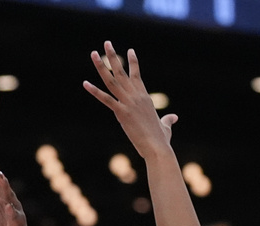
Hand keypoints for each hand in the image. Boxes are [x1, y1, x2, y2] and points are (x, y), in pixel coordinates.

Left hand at [84, 41, 178, 158]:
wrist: (157, 147)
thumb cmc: (161, 140)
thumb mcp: (165, 127)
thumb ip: (168, 120)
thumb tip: (174, 117)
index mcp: (145, 97)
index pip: (137, 75)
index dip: (133, 62)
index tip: (129, 50)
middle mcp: (136, 96)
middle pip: (122, 71)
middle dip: (113, 56)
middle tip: (107, 43)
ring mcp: (128, 103)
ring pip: (112, 80)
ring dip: (101, 66)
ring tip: (94, 53)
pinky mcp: (121, 113)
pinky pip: (105, 99)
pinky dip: (94, 91)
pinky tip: (85, 83)